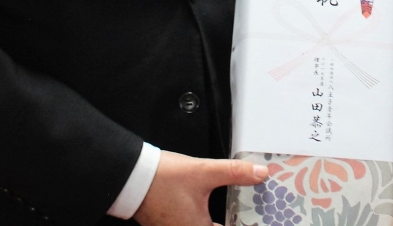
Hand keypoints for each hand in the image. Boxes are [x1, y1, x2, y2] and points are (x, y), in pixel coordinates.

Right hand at [133, 151, 268, 225]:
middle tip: (246, 215)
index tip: (256, 220)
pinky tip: (210, 209)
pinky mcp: (166, 223)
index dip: (242, 224)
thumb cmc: (163, 179)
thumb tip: (260, 173)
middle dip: (233, 221)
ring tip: (235, 214)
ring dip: (218, 221)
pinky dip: (204, 219)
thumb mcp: (203, 172)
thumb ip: (234, 173)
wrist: (131, 176)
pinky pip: (192, 224)